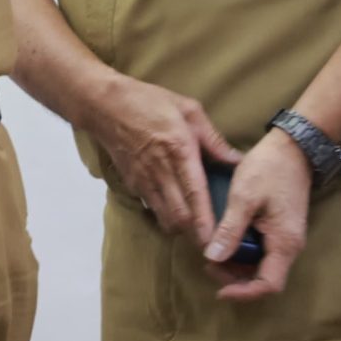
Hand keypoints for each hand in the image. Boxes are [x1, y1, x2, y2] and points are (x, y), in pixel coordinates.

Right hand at [85, 73, 239, 242]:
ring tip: (196, 231)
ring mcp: (143, 178)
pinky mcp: (131, 182)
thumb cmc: (148, 101)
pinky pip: (151, 207)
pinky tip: (175, 212)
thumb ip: (213, 139)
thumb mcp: (188, 109)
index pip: (194, 193)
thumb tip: (237, 160)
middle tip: (213, 239)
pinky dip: (164, 215)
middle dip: (195, 232)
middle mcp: (161, 169)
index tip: (216, 238)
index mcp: (179, 149)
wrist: (103, 104)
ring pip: (164, 216)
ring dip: (180, 227)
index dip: (205, 219)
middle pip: (179, 214)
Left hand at [205, 130, 311, 300]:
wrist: (291, 149)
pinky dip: (242, 252)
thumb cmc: (268, 170)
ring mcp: (285, 237)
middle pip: (264, 278)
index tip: (219, 291)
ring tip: (212, 252)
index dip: (243, 292)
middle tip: (208, 264)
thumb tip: (213, 257)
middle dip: (236, 278)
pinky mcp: (279, 228)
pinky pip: (262, 250)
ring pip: (262, 265)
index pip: (268, 284)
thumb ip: (230, 229)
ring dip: (237, 265)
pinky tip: (224, 240)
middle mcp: (289, 245)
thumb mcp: (244, 198)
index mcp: (284, 243)